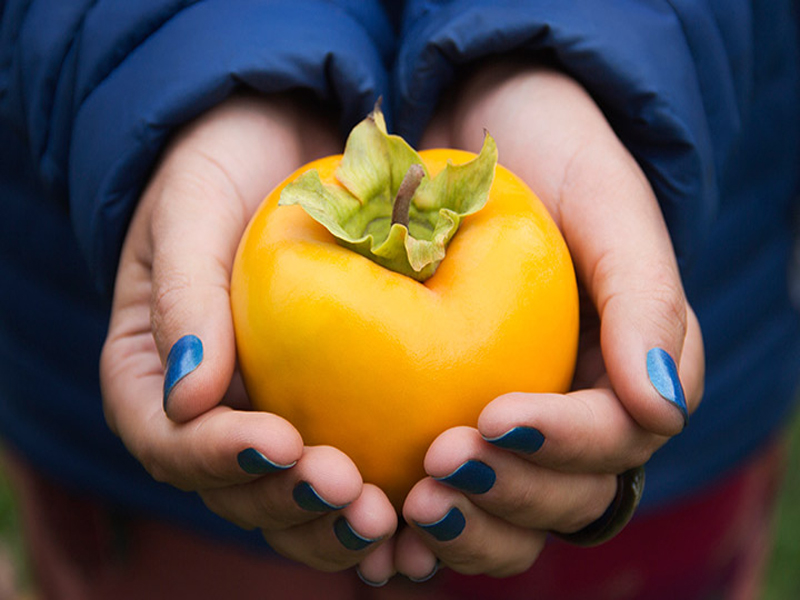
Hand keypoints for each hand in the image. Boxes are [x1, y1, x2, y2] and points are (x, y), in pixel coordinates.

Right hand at [99, 92, 397, 571]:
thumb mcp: (191, 210)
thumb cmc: (221, 167)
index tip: (280, 442)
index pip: (168, 441)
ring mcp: (269, 413)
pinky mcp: (330, 408)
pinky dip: (377, 501)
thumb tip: (187, 398)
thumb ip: (184, 295)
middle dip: (286, 502)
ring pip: (288, 498)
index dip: (218, 458)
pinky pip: (346, 468)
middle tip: (347, 492)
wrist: (278, 140)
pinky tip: (416, 512)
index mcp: (154, 373)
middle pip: (232, 489)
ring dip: (332, 523)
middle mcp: (209, 411)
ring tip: (384, 519)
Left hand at [377, 59, 703, 581]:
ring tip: (411, 503)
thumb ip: (645, 297)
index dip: (565, 444)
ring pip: (511, 515)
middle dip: (511, 494)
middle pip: (566, 496)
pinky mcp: (447, 414)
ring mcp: (514, 418)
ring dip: (468, 525)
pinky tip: (381, 517)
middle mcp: (577, 409)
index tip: (497, 416)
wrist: (472, 119)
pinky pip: (447, 489)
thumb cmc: (551, 153)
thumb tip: (661, 408)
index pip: (618, 440)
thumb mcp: (607, 204)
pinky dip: (420, 519)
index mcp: (628, 370)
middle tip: (442, 465)